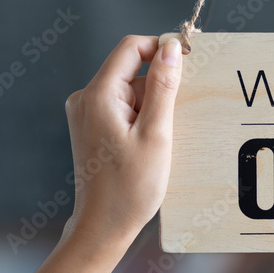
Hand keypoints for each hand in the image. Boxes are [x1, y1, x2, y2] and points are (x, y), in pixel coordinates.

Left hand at [62, 34, 182, 260]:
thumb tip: (171, 49)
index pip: (131, 47)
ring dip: (151, 107)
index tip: (187, 63)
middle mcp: (85, 98)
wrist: (104, 225)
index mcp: (98, 95)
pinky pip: (122, 107)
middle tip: (172, 121)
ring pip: (129, 90)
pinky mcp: (91, 127)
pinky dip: (140, 118)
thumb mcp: (156, 134)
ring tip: (158, 141)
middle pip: (131, 70)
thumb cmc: (130, 187)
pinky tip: (148, 145)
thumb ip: (164, 87)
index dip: (160, 48)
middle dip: (158, 87)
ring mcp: (86, 113)